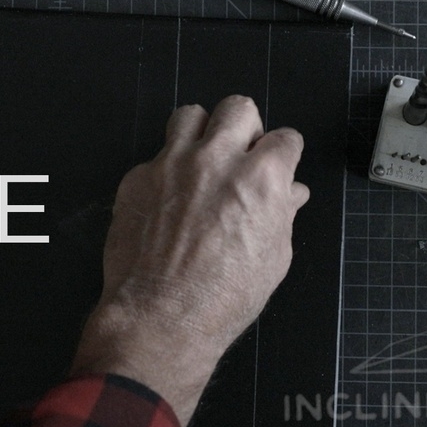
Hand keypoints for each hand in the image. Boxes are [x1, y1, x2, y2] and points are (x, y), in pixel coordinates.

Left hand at [70, 96, 308, 422]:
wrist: (162, 317)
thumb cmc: (222, 298)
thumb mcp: (273, 259)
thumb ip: (282, 214)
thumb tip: (289, 194)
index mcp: (260, 178)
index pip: (285, 138)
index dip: (283, 154)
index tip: (277, 165)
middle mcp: (216, 159)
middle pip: (238, 108)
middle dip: (245, 128)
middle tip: (240, 155)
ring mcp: (172, 164)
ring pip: (190, 115)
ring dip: (201, 133)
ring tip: (202, 161)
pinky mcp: (137, 177)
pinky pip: (156, 156)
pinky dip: (166, 171)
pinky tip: (168, 200)